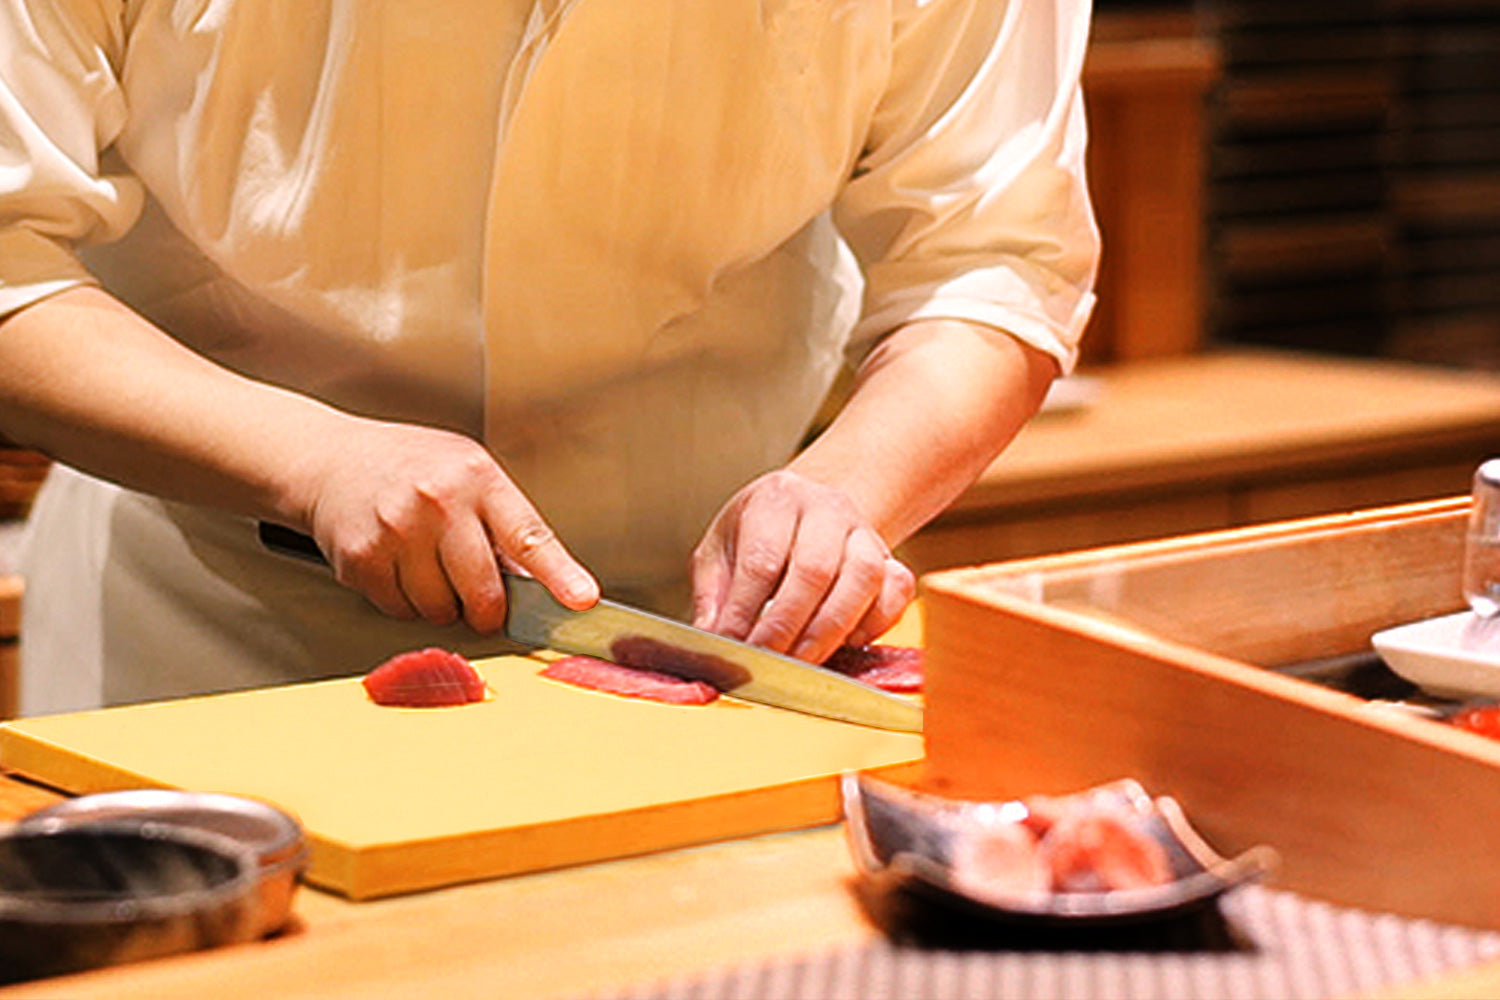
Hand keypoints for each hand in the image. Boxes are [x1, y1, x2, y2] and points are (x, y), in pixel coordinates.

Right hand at [295, 417, 597, 630]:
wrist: (328, 461)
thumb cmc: (407, 466)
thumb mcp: (468, 472)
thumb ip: (504, 522)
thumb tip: (542, 584)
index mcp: (477, 477)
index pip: (528, 536)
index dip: (559, 575)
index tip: (582, 601)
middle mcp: (438, 501)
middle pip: (483, 592)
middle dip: (488, 610)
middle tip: (482, 601)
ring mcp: (396, 531)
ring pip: (441, 609)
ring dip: (442, 604)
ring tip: (427, 565)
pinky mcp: (362, 559)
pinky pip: (401, 611)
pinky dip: (405, 601)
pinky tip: (396, 566)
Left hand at [690, 470, 915, 662]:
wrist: (807, 509)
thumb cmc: (759, 534)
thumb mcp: (720, 551)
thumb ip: (713, 595)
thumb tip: (711, 640)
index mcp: (777, 499)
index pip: (762, 560)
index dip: (745, 610)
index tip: (731, 646)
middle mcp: (827, 509)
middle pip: (814, 569)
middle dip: (787, 626)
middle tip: (765, 661)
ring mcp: (864, 532)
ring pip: (862, 579)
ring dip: (829, 630)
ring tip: (802, 663)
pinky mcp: (891, 559)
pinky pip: (896, 591)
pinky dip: (876, 623)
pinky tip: (847, 643)